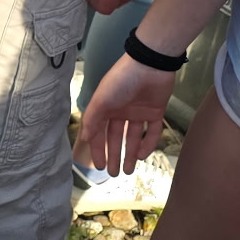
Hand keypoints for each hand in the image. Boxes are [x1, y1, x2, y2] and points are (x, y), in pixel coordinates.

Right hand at [76, 54, 175, 175]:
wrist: (150, 65)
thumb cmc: (121, 81)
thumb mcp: (101, 100)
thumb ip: (92, 120)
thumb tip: (83, 139)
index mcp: (106, 107)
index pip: (100, 133)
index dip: (98, 149)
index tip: (100, 166)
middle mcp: (121, 111)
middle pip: (116, 137)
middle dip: (114, 155)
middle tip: (114, 174)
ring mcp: (139, 112)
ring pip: (134, 137)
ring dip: (130, 153)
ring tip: (128, 170)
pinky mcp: (156, 111)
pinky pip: (152, 131)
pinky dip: (148, 143)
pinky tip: (142, 155)